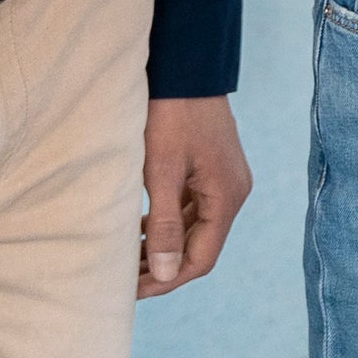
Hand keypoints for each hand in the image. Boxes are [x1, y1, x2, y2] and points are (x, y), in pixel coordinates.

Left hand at [137, 95, 251, 297]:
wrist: (186, 66)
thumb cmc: (171, 115)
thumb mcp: (162, 171)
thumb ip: (166, 225)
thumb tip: (165, 276)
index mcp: (227, 196)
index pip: (201, 259)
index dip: (167, 280)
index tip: (132, 291)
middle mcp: (233, 192)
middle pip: (200, 247)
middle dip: (163, 268)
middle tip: (124, 281)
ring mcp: (223, 180)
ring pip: (195, 229)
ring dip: (164, 247)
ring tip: (127, 260)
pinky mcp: (211, 169)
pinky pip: (192, 209)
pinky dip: (168, 224)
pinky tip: (141, 230)